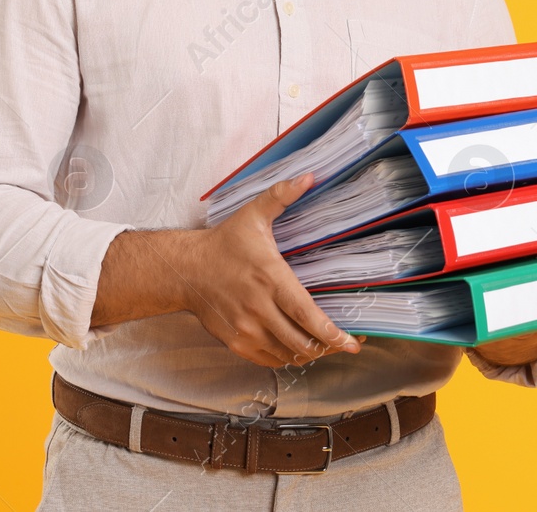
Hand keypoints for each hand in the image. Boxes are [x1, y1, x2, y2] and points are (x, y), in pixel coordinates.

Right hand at [178, 172, 365, 368]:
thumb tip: (309, 176)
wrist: (185, 269)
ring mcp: (245, 328)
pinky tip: (297, 347)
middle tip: (345, 343)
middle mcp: (258, 308)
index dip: (331, 332)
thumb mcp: (252, 215)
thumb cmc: (224, 243)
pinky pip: (270, 359)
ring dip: (309, 353)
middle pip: (301, 341)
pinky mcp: (236, 342)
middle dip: (328, 346)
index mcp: (269, 278)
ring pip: (287, 354)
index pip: (305, 314)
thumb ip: (281, 196)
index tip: (351, 341)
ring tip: (325, 345)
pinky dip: (287, 357)